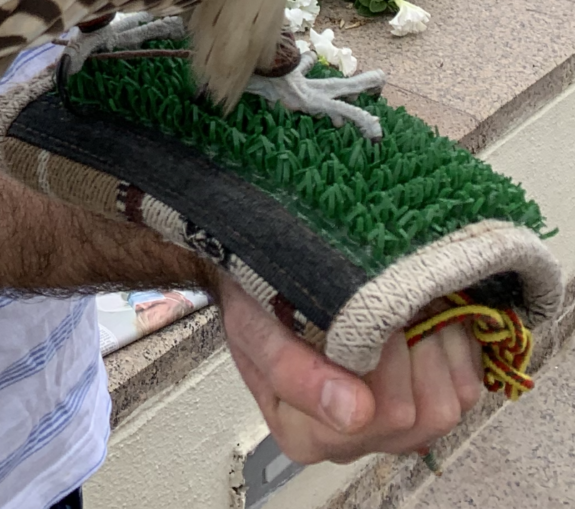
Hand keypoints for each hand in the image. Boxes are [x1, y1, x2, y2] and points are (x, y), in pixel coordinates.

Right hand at [220, 276, 482, 464]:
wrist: (270, 278)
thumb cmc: (260, 302)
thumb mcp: (254, 328)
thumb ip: (290, 370)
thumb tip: (353, 414)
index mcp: (306, 434)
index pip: (376, 414)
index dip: (384, 355)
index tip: (373, 303)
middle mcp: (354, 441)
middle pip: (417, 415)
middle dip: (412, 344)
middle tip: (391, 297)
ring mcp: (395, 427)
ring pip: (448, 405)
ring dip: (436, 342)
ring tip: (408, 304)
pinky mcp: (428, 401)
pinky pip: (467, 388)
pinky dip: (455, 345)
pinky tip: (426, 317)